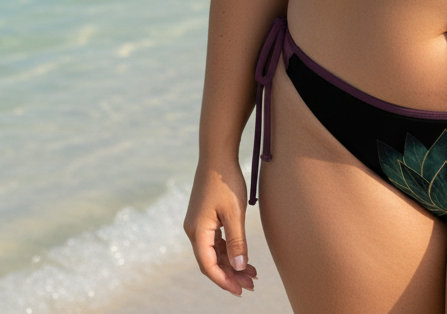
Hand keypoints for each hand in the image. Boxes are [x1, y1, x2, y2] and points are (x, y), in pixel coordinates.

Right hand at [183, 160, 257, 294]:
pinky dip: (228, 250)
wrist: (217, 155)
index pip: (208, 265)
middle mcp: (194, 231)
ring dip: (231, 263)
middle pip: (211, 261)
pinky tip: (242, 256)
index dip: (224, 280)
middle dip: (230, 275)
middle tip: (251, 285)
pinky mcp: (205, 218)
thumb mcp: (235, 212)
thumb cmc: (226, 182)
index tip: (240, 290)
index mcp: (198, 231)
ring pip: (214, 252)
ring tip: (252, 274)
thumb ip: (236, 241)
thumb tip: (240, 267)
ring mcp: (198, 224)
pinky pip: (215, 241)